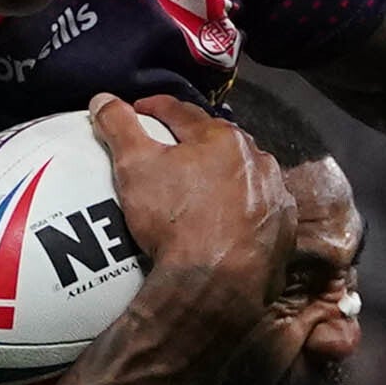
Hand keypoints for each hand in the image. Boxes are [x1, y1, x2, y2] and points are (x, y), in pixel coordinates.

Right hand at [95, 93, 285, 302]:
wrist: (213, 285)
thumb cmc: (173, 220)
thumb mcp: (134, 167)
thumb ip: (119, 127)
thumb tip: (103, 100)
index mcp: (222, 138)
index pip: (182, 112)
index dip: (155, 109)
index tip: (138, 113)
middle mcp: (258, 161)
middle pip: (219, 143)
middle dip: (195, 144)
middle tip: (169, 154)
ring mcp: (275, 198)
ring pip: (245, 177)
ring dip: (225, 178)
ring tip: (199, 192)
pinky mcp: (283, 232)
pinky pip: (260, 214)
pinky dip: (243, 214)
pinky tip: (226, 225)